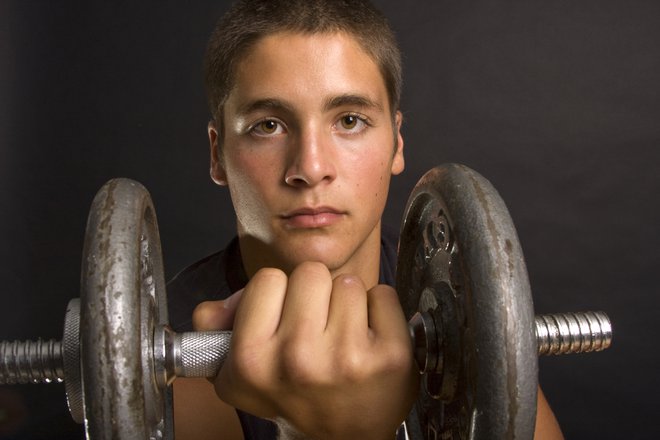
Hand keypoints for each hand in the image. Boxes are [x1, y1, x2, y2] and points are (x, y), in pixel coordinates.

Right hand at [193, 262, 418, 439]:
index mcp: (253, 359)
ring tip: (343, 336)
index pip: (268, 279)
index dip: (278, 294)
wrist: (343, 439)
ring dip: (347, 303)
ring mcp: (348, 357)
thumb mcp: (241, 372)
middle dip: (315, 294)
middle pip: (311, 273)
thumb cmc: (295, 394)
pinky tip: (370, 339)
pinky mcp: (390, 356)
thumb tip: (216, 307)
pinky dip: (379, 311)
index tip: (284, 318)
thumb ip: (216, 329)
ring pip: (348, 283)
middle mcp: (298, 359)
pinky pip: (383, 295)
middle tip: (317, 327)